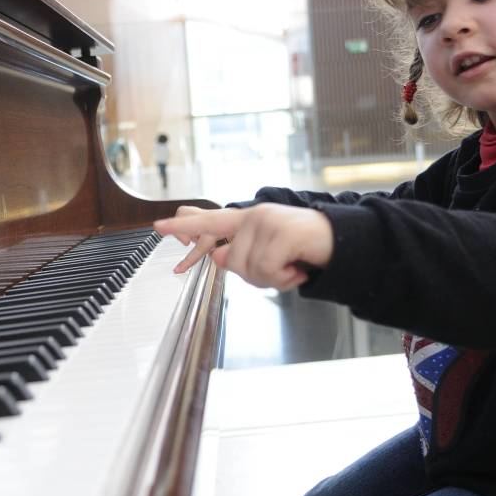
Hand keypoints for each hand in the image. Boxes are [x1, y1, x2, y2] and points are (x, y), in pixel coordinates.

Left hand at [154, 203, 333, 290]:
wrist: (339, 242)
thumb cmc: (300, 251)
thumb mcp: (267, 256)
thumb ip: (240, 257)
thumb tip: (219, 257)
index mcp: (246, 221)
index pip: (209, 222)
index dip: (182, 226)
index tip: (157, 227)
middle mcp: (253, 217)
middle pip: (231, 263)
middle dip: (255, 276)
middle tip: (280, 270)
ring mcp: (268, 221)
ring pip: (249, 269)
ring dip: (273, 278)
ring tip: (291, 267)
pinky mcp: (284, 232)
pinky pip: (268, 269)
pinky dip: (284, 278)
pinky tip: (297, 269)